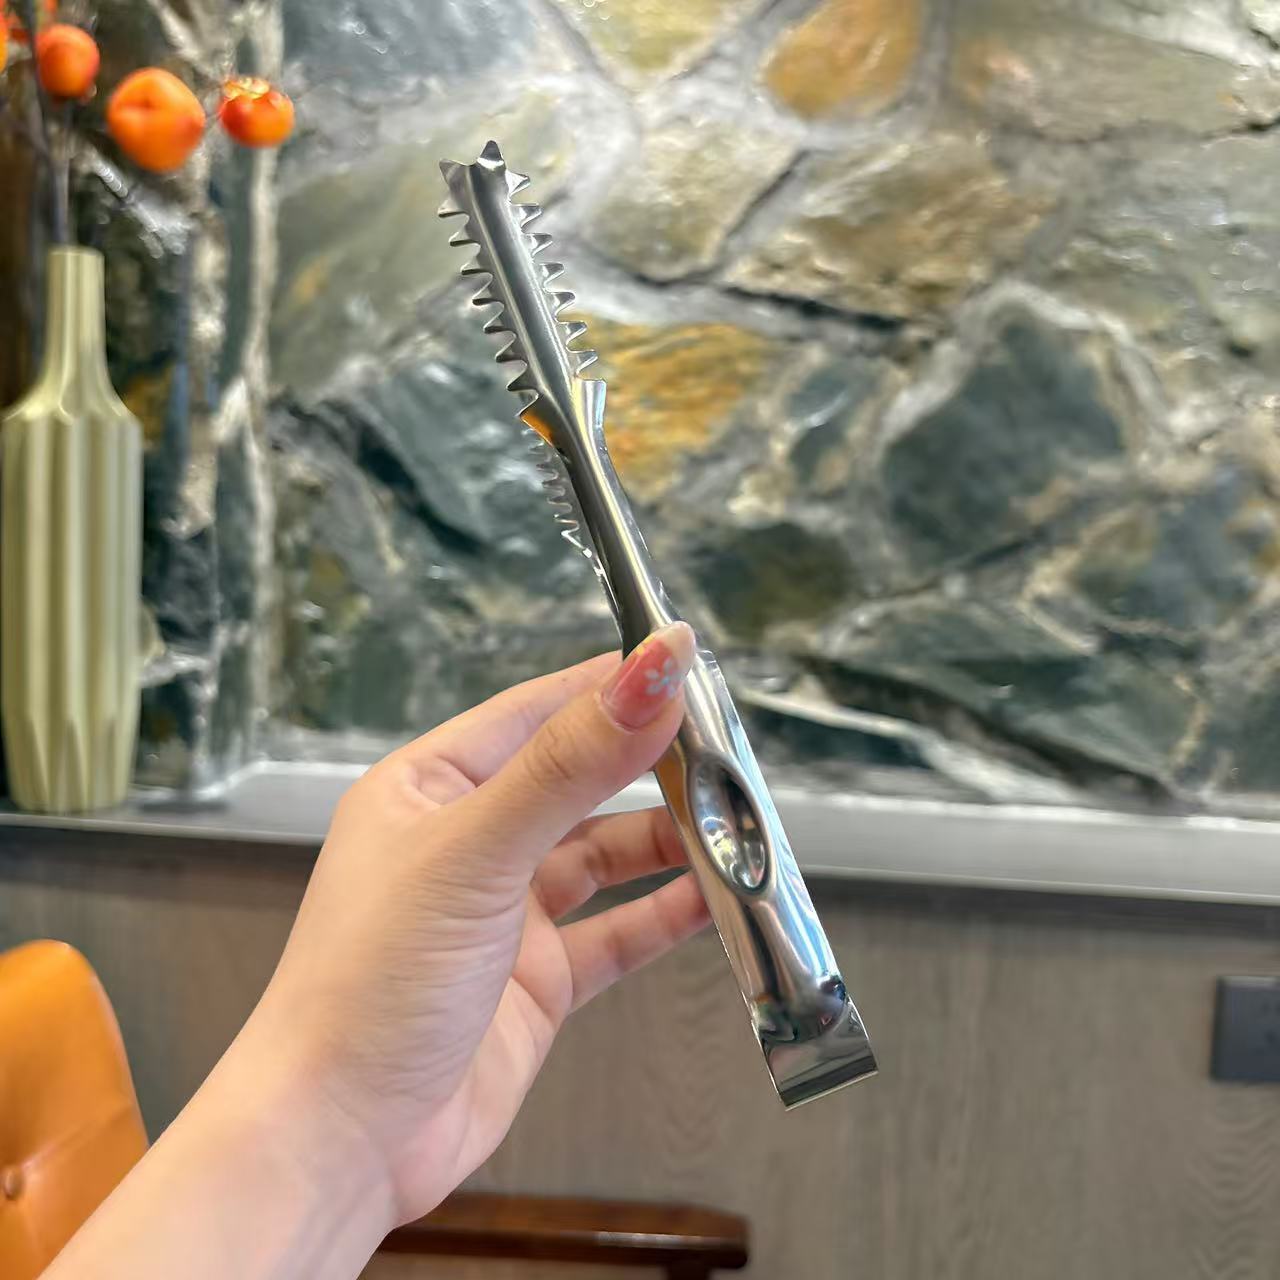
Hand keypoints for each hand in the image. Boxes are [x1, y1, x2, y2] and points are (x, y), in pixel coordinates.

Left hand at [240, 622, 705, 1225]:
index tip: (688, 665)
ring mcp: (505, 915)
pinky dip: (666, 915)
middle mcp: (469, 842)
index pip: (536, 712)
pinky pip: (616, 933)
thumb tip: (653, 669)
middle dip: (652, 767)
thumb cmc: (375, 978)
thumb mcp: (475, 852)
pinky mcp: (537, 982)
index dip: (611, 687)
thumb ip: (569, 764)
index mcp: (430, 788)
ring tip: (741, 829)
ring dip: (670, 843)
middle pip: (579, 782)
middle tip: (733, 756)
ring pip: (605, 858)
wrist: (340, 1142)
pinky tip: (718, 900)